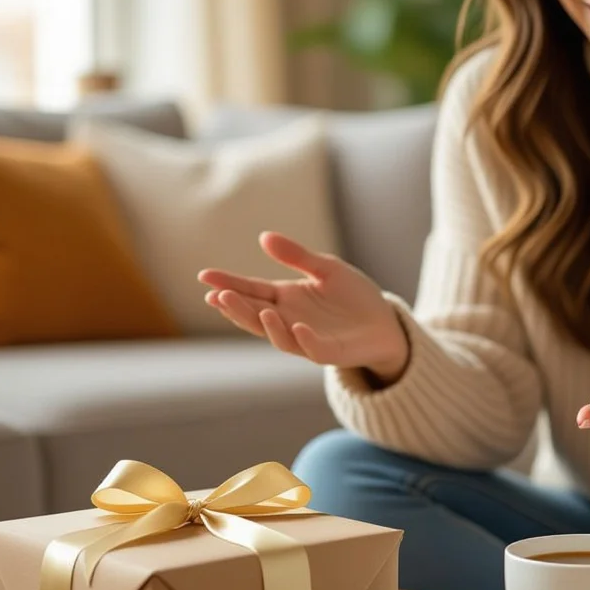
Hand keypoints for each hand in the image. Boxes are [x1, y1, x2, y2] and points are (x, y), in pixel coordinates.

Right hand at [198, 231, 408, 382]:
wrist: (385, 322)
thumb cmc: (354, 296)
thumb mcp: (326, 268)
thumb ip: (297, 256)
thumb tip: (264, 237)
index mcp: (285, 297)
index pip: (251, 290)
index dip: (228, 284)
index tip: (204, 277)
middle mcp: (289, 319)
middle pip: (255, 314)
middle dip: (236, 307)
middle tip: (216, 296)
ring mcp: (307, 338)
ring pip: (277, 336)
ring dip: (265, 326)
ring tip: (260, 311)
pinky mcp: (330, 352)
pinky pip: (312, 350)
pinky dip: (303, 339)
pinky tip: (297, 326)